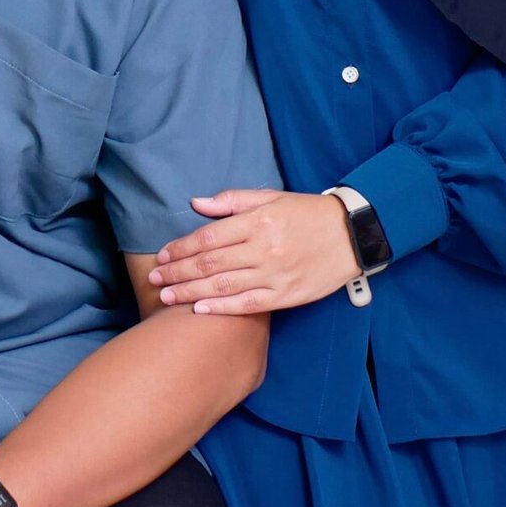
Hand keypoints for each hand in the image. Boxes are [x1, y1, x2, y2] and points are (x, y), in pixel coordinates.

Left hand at [148, 188, 361, 315]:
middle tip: (155, 279)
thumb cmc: (306, 213)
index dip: (181, 248)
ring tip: (166, 297)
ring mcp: (274, 275)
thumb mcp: (270, 197)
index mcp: (257, 221)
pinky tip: (199, 309)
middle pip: (210, 264)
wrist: (350, 235)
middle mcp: (263, 249)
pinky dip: (221, 308)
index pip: (208, 237)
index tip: (163, 256)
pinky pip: (247, 304)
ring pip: (223, 286)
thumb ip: (231, 201)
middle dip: (178, 272)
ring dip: (190, 292)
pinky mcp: (285, 295)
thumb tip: (196, 204)